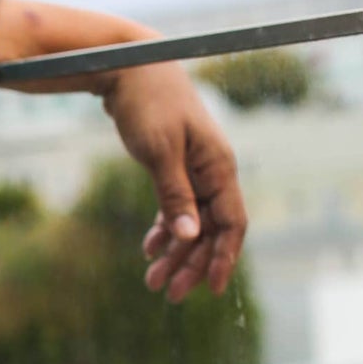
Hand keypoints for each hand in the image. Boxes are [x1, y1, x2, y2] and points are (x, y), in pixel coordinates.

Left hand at [99, 62, 247, 299]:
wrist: (131, 69)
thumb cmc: (148, 105)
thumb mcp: (159, 153)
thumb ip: (175, 195)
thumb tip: (189, 237)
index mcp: (219, 168)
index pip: (231, 224)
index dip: (223, 258)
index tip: (211, 290)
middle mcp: (213, 171)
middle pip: (210, 230)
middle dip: (191, 264)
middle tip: (166, 294)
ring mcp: (195, 170)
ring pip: (192, 223)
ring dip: (174, 254)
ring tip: (151, 281)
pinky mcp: (174, 168)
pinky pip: (177, 208)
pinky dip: (164, 230)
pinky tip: (148, 249)